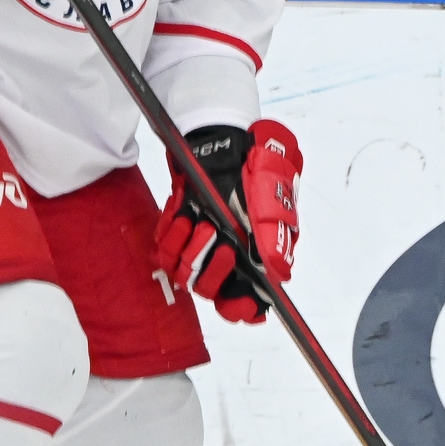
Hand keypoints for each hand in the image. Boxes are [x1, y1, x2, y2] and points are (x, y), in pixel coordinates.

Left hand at [154, 120, 302, 323]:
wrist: (217, 139)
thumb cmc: (250, 165)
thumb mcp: (268, 197)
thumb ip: (272, 236)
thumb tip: (279, 274)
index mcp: (260, 252)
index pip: (249, 298)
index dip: (243, 306)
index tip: (237, 302)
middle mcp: (233, 253)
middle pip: (214, 289)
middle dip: (210, 269)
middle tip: (217, 241)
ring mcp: (206, 242)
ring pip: (185, 272)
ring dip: (188, 248)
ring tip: (197, 220)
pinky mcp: (182, 230)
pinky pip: (165, 251)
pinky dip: (171, 235)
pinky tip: (182, 214)